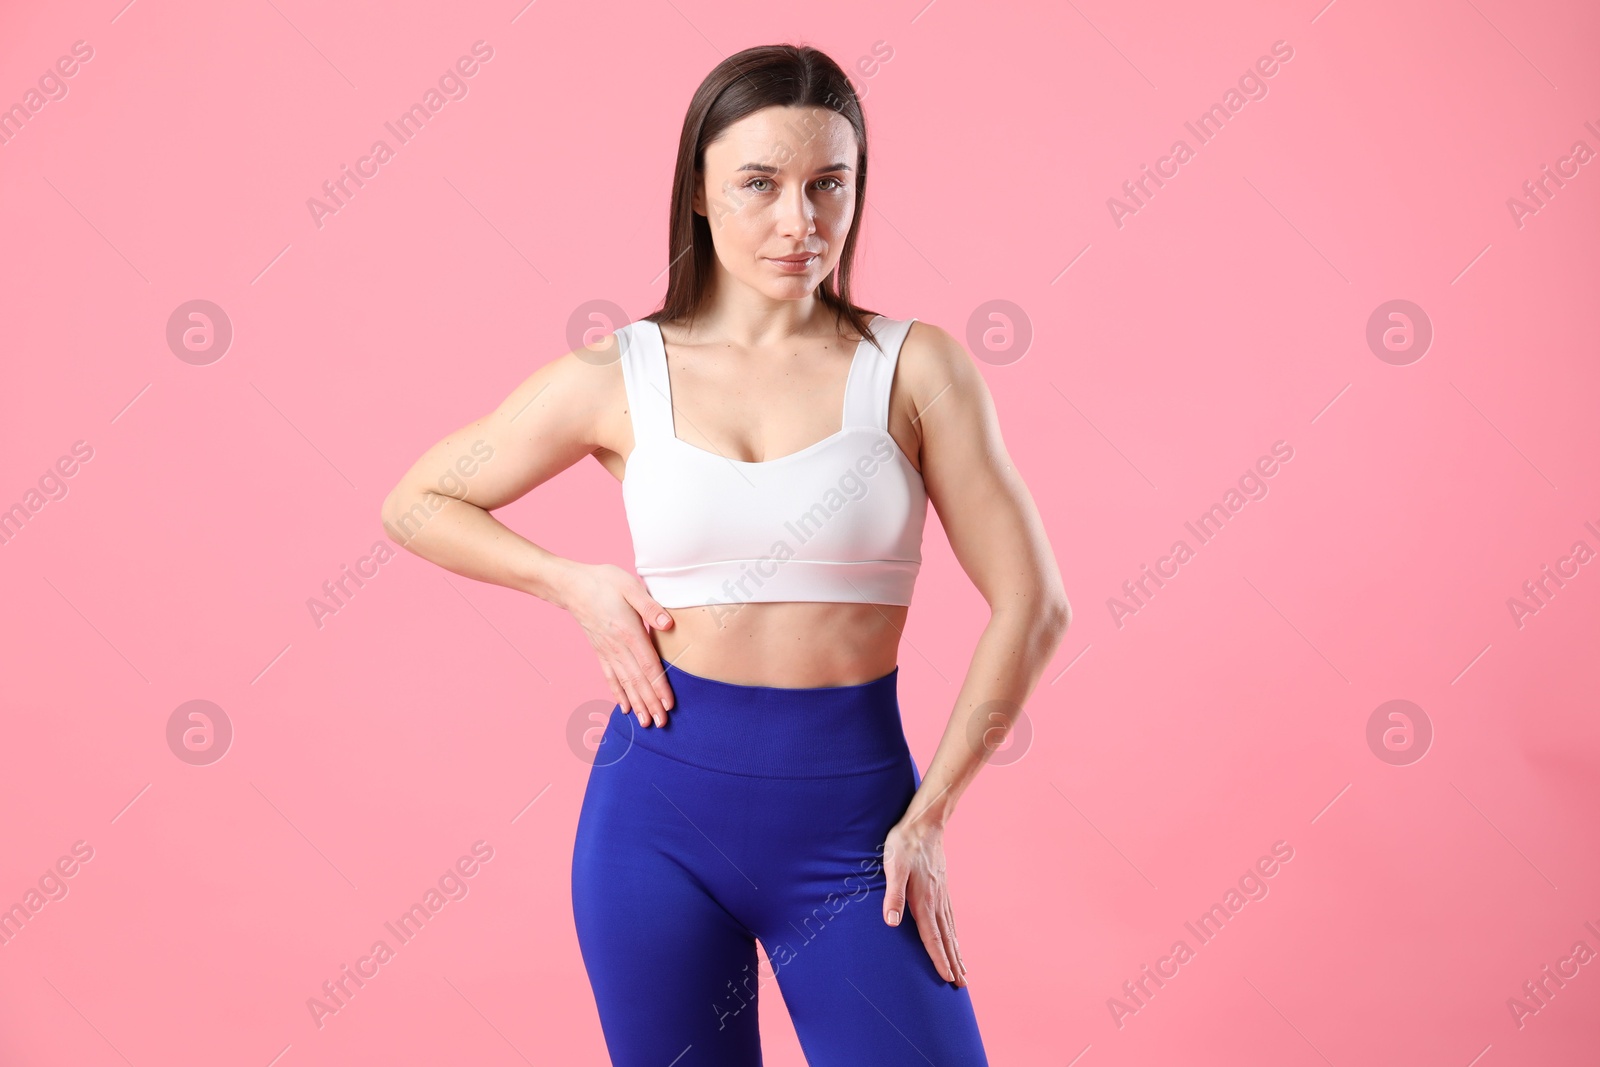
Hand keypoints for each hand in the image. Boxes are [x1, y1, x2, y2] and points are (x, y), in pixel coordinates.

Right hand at [561, 562, 675, 727]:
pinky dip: (618, 693)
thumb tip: (668, 623)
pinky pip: (610, 677)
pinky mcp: (599, 651)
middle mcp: (618, 647)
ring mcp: (607, 652)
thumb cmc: (604, 581)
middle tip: (661, 723)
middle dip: (650, 703)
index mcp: (629, 632)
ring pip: (625, 683)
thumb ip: (650, 607)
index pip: (648, 666)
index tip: (669, 705)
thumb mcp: (630, 585)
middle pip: (638, 680)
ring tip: (645, 723)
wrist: (571, 585)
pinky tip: (624, 707)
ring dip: (637, 703)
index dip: (659, 687)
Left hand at [881, 819, 967, 986]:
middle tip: (962, 985)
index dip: (939, 959)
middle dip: (953, 963)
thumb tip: (891, 922)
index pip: (932, 937)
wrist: (925, 823)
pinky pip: (951, 918)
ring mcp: (942, 895)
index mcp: (924, 901)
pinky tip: (956, 939)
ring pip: (951, 930)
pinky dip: (955, 934)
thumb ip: (893, 894)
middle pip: (946, 939)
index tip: (948, 979)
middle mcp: (936, 902)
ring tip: (964, 970)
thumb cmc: (905, 844)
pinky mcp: (942, 888)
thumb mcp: (894, 866)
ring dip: (957, 951)